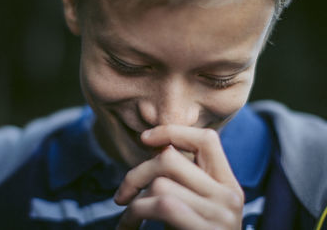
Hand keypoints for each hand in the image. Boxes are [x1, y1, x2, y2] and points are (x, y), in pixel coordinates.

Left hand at [115, 125, 243, 229]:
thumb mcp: (197, 205)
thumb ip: (185, 180)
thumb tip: (154, 149)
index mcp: (228, 184)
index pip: (206, 139)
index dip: (173, 131)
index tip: (144, 138)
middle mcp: (229, 195)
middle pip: (171, 158)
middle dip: (137, 172)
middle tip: (122, 194)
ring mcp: (220, 214)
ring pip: (160, 182)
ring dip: (133, 200)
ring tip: (127, 217)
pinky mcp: (205, 229)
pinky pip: (159, 204)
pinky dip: (133, 215)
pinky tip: (127, 227)